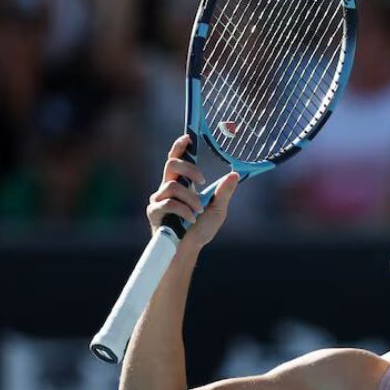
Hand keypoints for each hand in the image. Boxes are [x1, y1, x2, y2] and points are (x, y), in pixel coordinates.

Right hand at [146, 135, 239, 249]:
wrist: (188, 251)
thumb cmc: (200, 231)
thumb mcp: (218, 210)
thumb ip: (224, 193)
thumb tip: (235, 175)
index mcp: (181, 185)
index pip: (177, 160)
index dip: (179, 147)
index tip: (188, 138)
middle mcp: (166, 188)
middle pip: (171, 165)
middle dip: (189, 169)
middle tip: (203, 181)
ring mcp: (158, 199)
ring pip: (173, 186)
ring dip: (190, 200)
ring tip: (198, 212)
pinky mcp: (154, 212)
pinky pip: (168, 203)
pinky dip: (184, 211)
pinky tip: (191, 220)